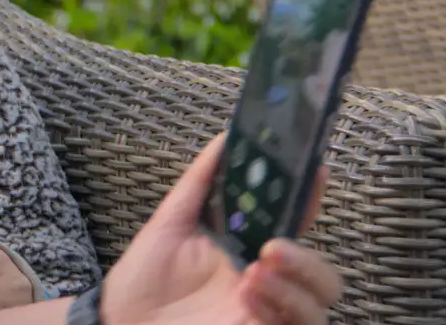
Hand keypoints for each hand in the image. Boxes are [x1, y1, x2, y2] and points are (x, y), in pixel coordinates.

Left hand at [101, 134, 342, 324]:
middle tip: (271, 247)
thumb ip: (199, 184)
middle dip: (307, 259)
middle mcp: (266, 285)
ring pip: (319, 306)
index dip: (310, 198)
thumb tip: (225, 140)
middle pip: (324, 276)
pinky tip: (248, 299)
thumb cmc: (145, 278)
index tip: (316, 170)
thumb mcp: (170, 224)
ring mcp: (265, 314)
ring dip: (294, 287)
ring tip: (253, 274)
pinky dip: (280, 310)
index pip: (295, 226)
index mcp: (249, 252)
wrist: (121, 323)